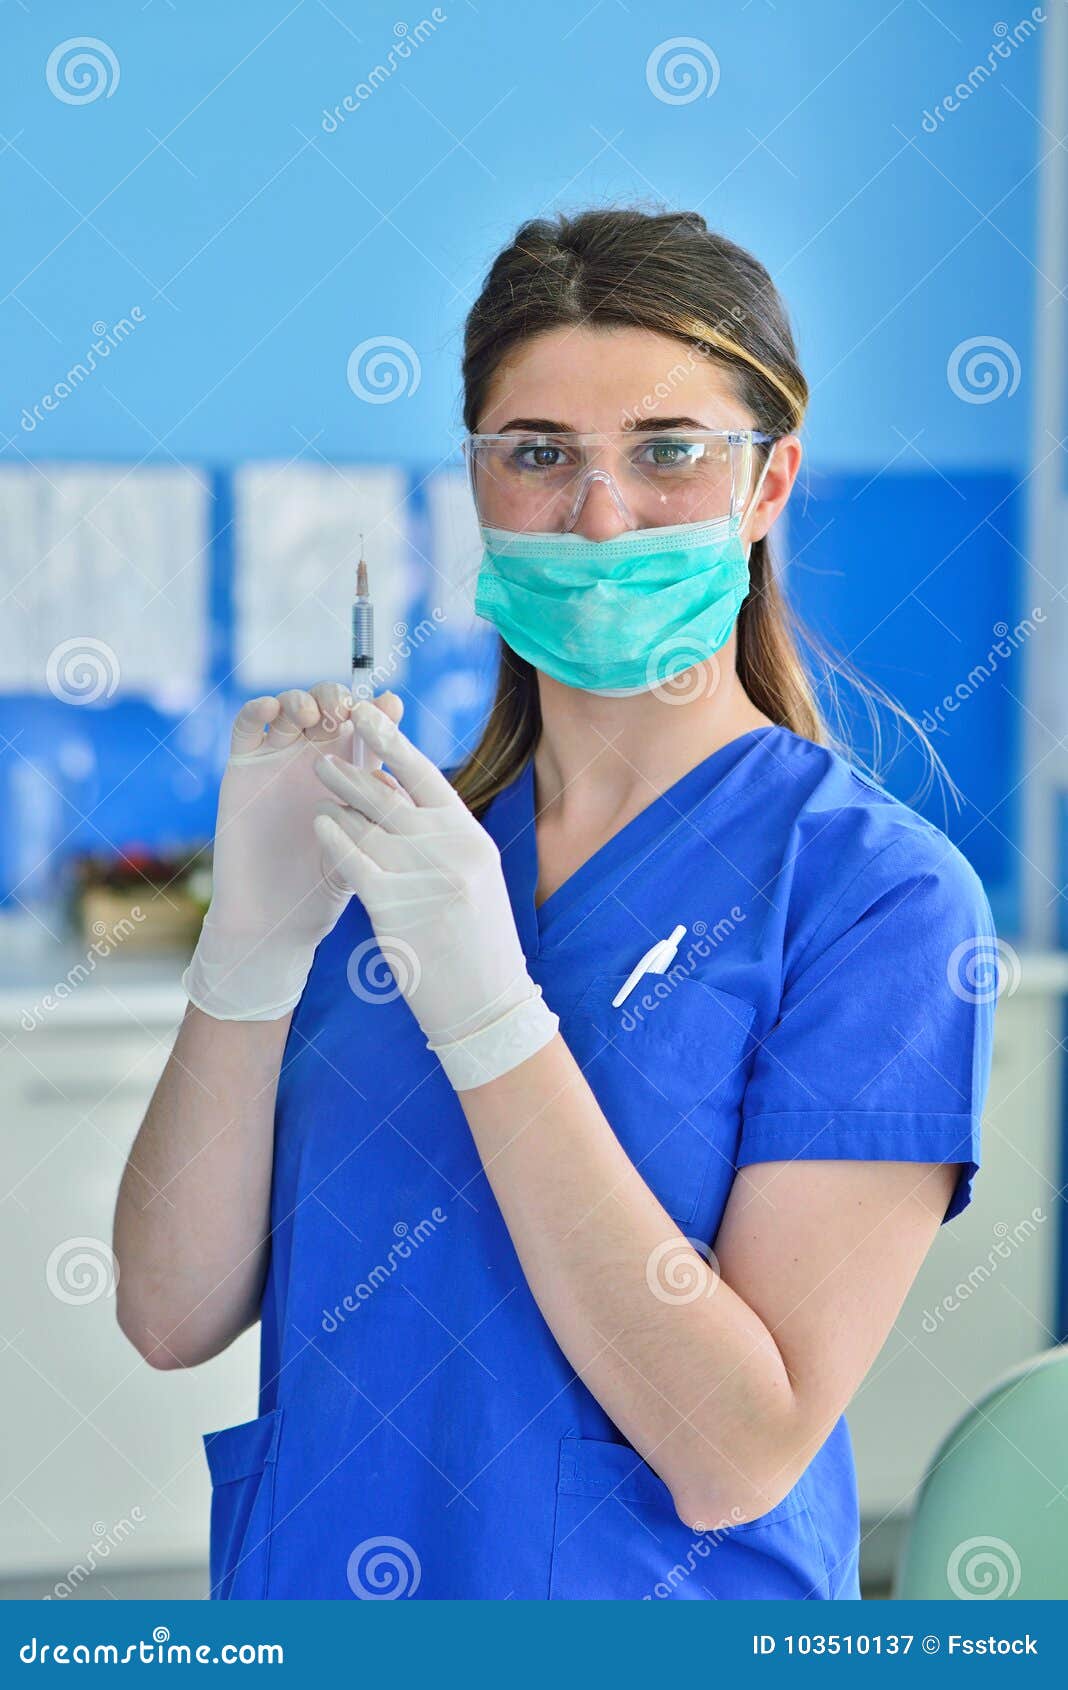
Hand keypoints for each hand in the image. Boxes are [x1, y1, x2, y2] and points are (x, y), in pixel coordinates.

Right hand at [182, 685, 402, 1020]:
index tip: (390, 707)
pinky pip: (248, 726)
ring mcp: (277, 760)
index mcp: (352, 772)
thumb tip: (409, 771)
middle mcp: (316, 759)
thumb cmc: (327, 888)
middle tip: (346, 712)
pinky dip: (260, 709)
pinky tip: (274, 711)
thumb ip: (380, 805)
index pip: (366, 725)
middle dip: (338, 698)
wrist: (276, 920)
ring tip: (315, 717)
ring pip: (290, 706)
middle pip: (328, 704)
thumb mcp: (365, 841)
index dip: (378, 710)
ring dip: (303, 699)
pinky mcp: (242, 767)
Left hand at [311, 701, 558, 1089]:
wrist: (484, 1002)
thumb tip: (403, 794)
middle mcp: (449, 849)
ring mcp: (422, 875)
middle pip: (391, 794)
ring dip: (339, 804)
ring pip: (366, 824)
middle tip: (324, 751)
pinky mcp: (394, 905)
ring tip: (319, 792)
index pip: (426, 776)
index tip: (367, 714)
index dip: (393, 741)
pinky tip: (320, 826)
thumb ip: (444, 837)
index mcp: (470, 838)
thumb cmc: (477, 941)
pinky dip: (333, 839)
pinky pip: (353, 860)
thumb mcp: (474, 877)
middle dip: (354, 769)